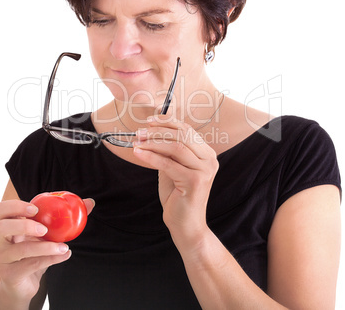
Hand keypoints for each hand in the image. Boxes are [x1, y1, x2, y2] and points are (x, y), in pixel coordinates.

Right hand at [0, 198, 94, 302]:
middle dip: (24, 225)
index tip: (35, 208)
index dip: (15, 206)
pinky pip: (31, 265)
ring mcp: (3, 258)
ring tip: (64, 246)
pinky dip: (51, 259)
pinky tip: (65, 255)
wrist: (24, 283)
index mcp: (7, 224)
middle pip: (1, 227)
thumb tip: (90, 202)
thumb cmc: (35, 250)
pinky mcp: (10, 275)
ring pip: (20, 249)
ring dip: (45, 247)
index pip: (1, 209)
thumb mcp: (47, 232)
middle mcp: (0, 240)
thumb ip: (67, 216)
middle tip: (44, 228)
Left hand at [133, 116, 218, 247]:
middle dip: (158, 131)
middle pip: (182, 135)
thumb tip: (151, 131)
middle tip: (139, 132)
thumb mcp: (172, 167)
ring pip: (176, 147)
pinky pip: (168, 163)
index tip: (149, 121)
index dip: (167, 122)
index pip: (187, 130)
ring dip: (153, 142)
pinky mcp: (195, 181)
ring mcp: (205, 170)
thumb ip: (168, 150)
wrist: (185, 224)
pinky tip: (138, 153)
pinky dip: (151, 156)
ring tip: (136, 142)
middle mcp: (209, 159)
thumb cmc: (177, 196)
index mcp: (206, 153)